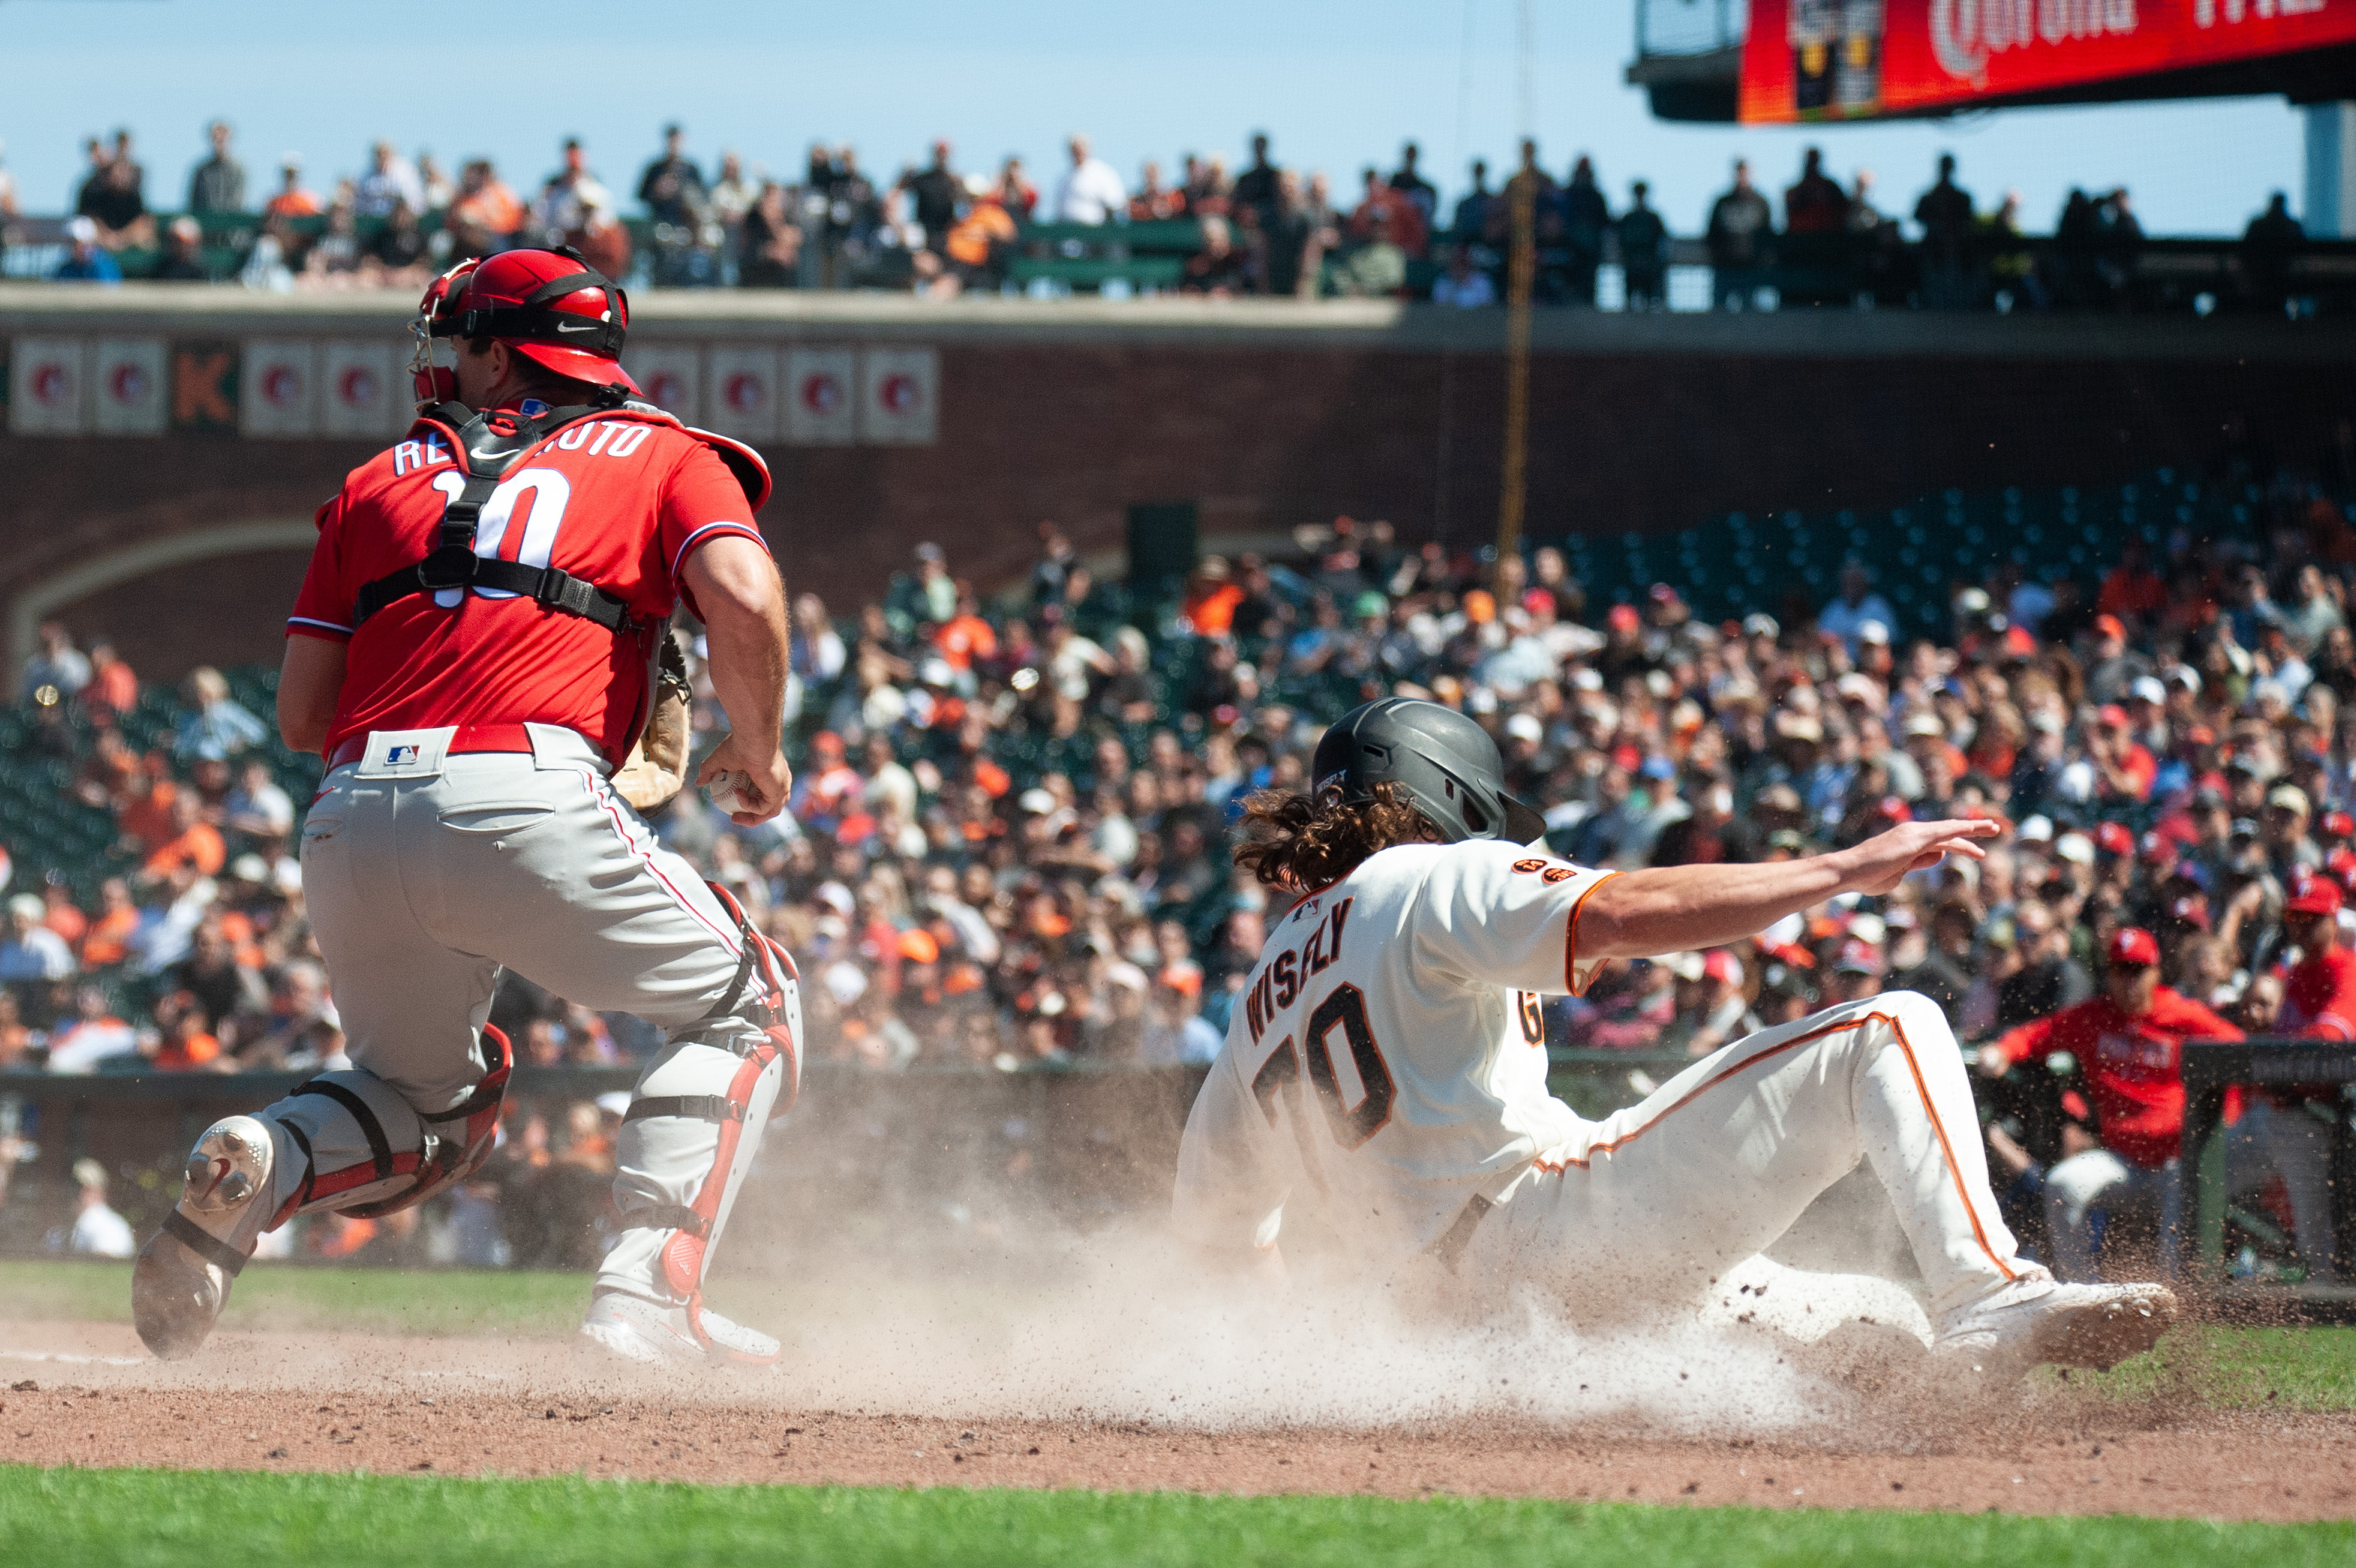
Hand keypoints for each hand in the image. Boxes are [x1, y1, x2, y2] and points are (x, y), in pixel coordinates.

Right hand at [695, 731, 790, 825]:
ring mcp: (781, 787)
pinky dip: (748, 805)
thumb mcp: (720, 760)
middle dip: (751, 817)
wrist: (753, 739)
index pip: (763, 795)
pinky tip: (738, 792)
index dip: (749, 805)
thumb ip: (710, 771)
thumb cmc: (739, 745)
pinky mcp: (779, 792)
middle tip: (734, 817)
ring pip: (768, 811)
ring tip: (735, 817)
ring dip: (751, 818)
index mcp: (769, 775)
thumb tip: (698, 782)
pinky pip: (762, 807)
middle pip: (768, 807)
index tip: (733, 809)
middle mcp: (778, 782)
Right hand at [1835, 817, 2002, 896]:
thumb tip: (1939, 856)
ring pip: (1950, 829)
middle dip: (1972, 831)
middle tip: (1994, 830)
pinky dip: (1961, 829)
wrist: (1849, 872)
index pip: (1941, 841)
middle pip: (1949, 831)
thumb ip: (1920, 863)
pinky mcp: (1915, 839)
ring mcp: (1914, 834)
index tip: (1975, 850)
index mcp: (1908, 841)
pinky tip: (1976, 829)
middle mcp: (1913, 832)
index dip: (1960, 844)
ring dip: (1973, 828)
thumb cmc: (1867, 877)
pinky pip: (1944, 832)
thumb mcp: (1899, 873)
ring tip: (1994, 828)